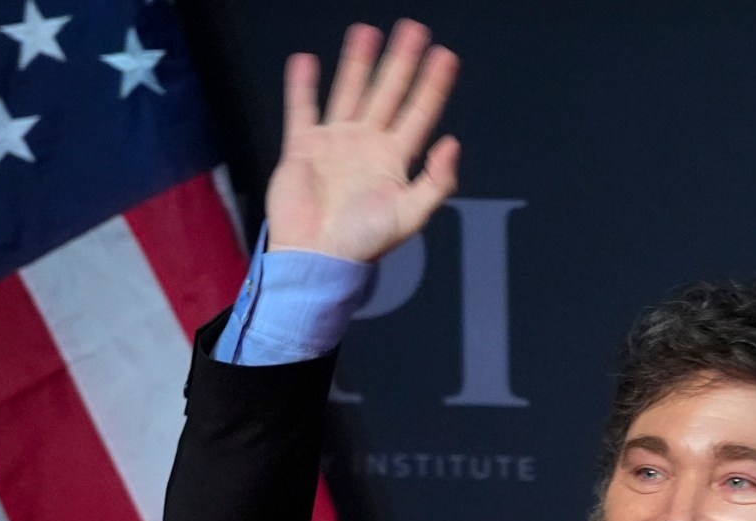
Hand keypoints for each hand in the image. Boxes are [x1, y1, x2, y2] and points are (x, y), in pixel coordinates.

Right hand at [265, 20, 460, 261]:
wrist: (316, 256)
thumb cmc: (363, 244)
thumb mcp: (410, 216)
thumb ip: (435, 182)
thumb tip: (452, 145)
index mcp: (395, 160)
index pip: (420, 112)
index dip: (433, 85)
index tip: (445, 57)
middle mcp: (367, 145)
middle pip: (388, 93)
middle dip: (401, 62)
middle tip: (413, 30)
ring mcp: (335, 143)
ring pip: (350, 92)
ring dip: (358, 63)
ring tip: (366, 33)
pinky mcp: (303, 147)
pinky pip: (303, 109)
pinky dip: (303, 86)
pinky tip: (306, 62)